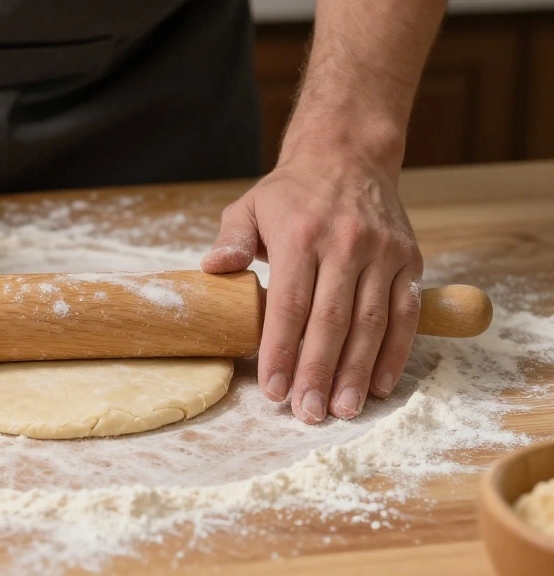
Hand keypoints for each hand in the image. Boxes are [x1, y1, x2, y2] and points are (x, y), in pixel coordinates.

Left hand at [200, 154, 422, 422]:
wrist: (347, 156)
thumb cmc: (290, 194)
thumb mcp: (248, 207)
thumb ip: (230, 239)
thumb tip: (212, 268)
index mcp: (300, 236)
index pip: (289, 304)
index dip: (281, 351)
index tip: (273, 390)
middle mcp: (344, 244)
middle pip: (331, 321)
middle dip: (318, 372)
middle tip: (308, 414)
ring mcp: (382, 253)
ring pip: (371, 322)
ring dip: (356, 371)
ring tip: (342, 409)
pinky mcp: (409, 260)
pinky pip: (405, 313)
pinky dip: (395, 352)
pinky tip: (378, 384)